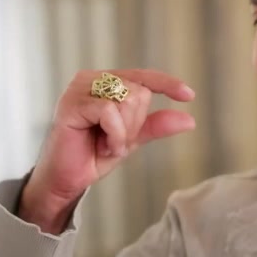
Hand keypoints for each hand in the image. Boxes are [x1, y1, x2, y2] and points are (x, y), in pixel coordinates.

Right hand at [18, 69, 195, 233]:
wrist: (67, 180)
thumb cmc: (92, 155)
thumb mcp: (131, 138)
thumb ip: (155, 126)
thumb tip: (189, 119)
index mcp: (105, 82)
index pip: (143, 77)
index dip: (167, 84)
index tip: (189, 96)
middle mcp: (91, 79)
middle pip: (139, 92)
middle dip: (135, 125)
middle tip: (114, 142)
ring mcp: (79, 89)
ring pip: (126, 100)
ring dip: (124, 133)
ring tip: (106, 144)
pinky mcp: (71, 104)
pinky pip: (109, 111)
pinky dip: (114, 135)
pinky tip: (103, 147)